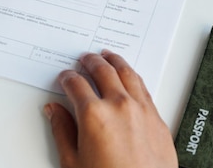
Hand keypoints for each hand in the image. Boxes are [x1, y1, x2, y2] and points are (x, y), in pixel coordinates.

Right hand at [45, 50, 177, 167]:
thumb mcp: (73, 162)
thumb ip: (62, 131)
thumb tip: (55, 112)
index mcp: (93, 115)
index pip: (76, 84)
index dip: (67, 78)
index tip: (65, 78)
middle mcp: (119, 105)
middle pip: (102, 71)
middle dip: (90, 62)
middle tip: (84, 59)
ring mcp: (141, 110)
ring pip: (127, 73)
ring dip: (114, 61)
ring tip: (107, 56)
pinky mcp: (157, 118)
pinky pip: (144, 88)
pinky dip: (133, 76)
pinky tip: (129, 76)